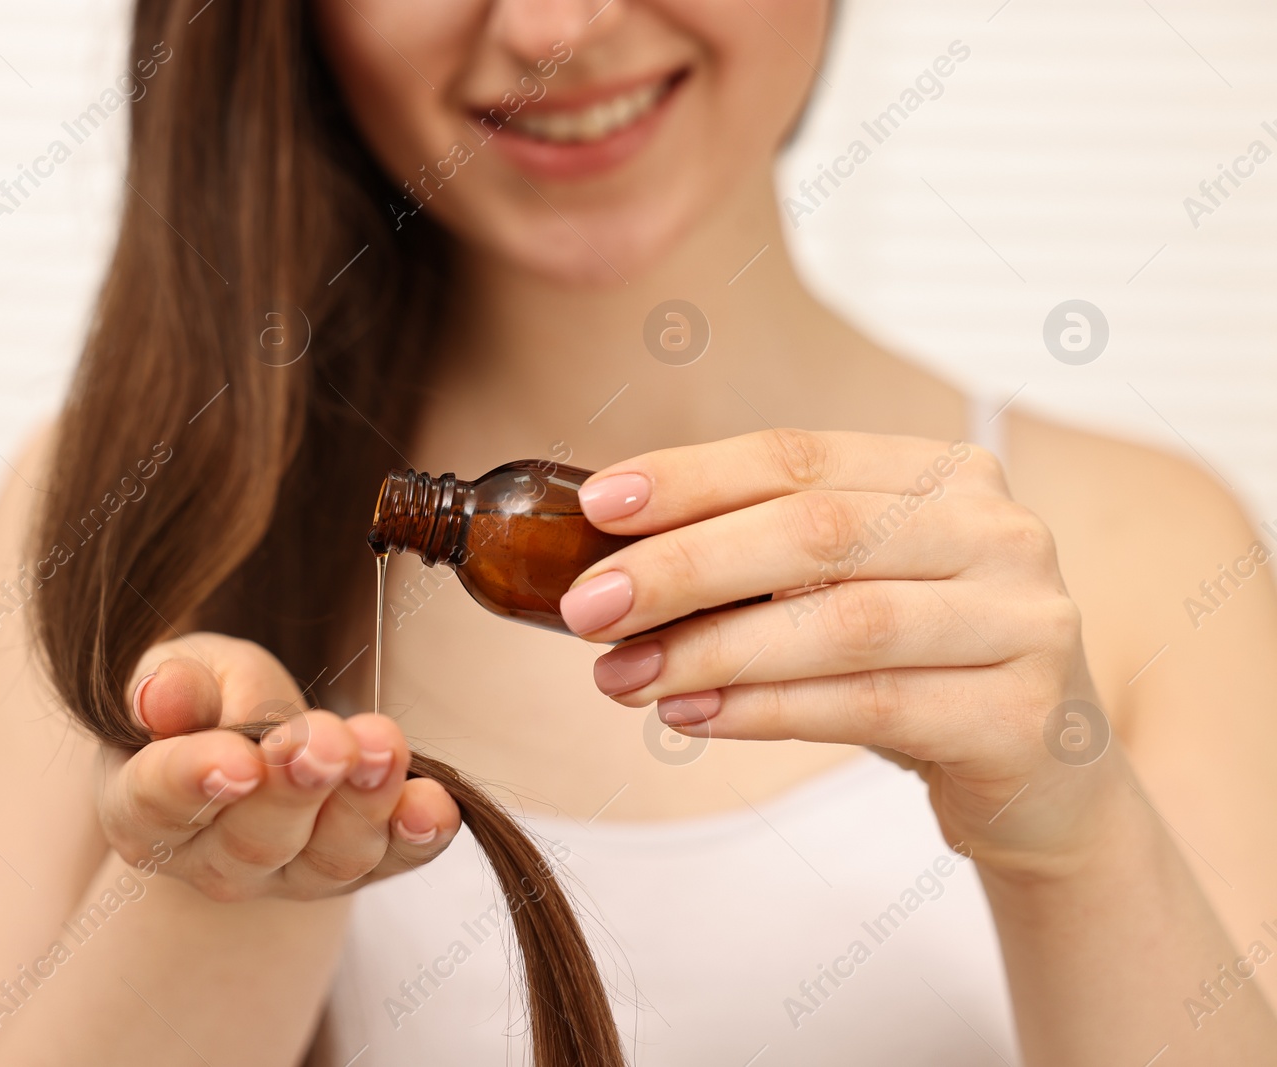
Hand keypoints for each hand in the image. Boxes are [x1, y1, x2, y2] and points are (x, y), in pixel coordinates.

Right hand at [99, 633, 459, 901]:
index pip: (160, 801)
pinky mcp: (355, 869)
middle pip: (255, 840)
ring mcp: (288, 875)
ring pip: (328, 860)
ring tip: (384, 749)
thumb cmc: (203, 701)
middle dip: (298, 789)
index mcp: (141, 808)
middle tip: (329, 743)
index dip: (197, 782)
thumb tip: (160, 696)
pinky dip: (418, 837)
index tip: (239, 762)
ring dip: (364, 805)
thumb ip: (174, 685)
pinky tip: (435, 805)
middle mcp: (211, 860)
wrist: (250, 745)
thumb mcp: (182, 671)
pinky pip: (393, 862)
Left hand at [567, 428, 1129, 878]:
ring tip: (623, 677)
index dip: (691, 477)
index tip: (596, 507)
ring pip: (842, 622)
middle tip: (588, 608)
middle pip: (816, 531)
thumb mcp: (848, 590)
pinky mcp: (1024, 716)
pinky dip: (767, 710)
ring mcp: (1023, 620)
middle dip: (683, 567)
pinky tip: (693, 717)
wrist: (1043, 779)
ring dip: (711, 650)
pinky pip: (872, 705)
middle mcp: (997, 531)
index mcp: (944, 475)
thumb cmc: (915, 668)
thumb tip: (608, 562)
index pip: (799, 457)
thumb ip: (760, 560)